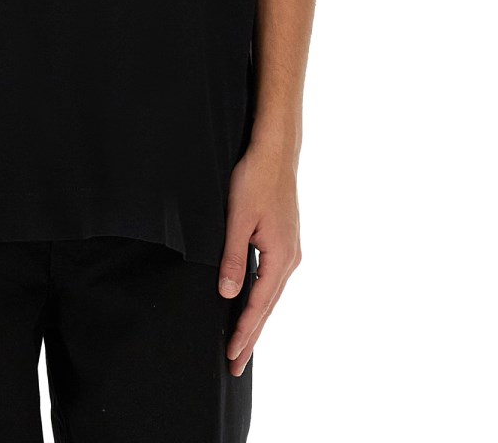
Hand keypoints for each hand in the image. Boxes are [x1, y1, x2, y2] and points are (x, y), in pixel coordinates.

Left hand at [217, 141, 301, 376]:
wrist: (275, 152)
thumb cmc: (255, 180)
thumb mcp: (238, 219)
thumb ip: (233, 258)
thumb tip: (228, 295)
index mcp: (280, 257)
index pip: (258, 305)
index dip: (244, 332)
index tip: (232, 357)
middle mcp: (290, 259)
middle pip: (267, 307)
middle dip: (251, 336)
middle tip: (236, 366)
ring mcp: (289, 250)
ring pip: (270, 295)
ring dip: (256, 320)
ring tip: (242, 344)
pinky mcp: (284, 241)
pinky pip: (271, 280)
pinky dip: (260, 299)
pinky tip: (251, 305)